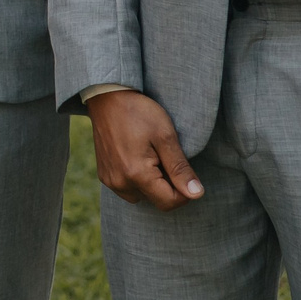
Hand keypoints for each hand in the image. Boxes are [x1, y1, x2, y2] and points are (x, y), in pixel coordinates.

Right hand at [86, 89, 205, 210]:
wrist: (106, 97)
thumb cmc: (138, 112)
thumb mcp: (165, 136)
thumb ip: (180, 168)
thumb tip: (196, 194)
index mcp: (137, 174)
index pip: (169, 202)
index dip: (184, 191)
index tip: (184, 169)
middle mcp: (120, 183)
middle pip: (156, 200)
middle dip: (167, 185)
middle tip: (164, 156)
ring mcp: (110, 181)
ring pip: (142, 196)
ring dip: (151, 184)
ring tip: (150, 156)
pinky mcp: (104, 176)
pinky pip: (127, 189)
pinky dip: (137, 180)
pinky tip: (136, 158)